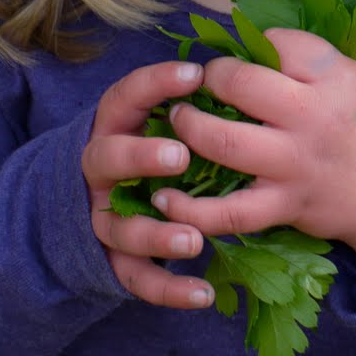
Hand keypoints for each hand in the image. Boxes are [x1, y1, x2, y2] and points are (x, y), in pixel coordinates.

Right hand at [82, 60, 214, 307]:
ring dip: (155, 234)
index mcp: (117, 126)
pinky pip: (137, 278)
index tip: (194, 76)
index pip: (125, 97)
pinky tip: (203, 294)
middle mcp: (103, 169)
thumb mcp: (172, 116)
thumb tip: (252, 61)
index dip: (154, 84)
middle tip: (180, 156)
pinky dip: (168, 288)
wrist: (111, 200)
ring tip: (194, 238)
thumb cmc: (162, 145)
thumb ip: (197, 98)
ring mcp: (105, 217)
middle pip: (105, 159)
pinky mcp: (119, 259)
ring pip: (119, 228)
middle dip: (139, 156)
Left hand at [153, 29, 355, 279]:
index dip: (249, 44)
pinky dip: (191, 209)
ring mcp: (296, 164)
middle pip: (242, 86)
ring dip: (189, 129)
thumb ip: (310, 59)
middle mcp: (315, 118)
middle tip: (200, 86)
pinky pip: (230, 212)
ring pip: (225, 143)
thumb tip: (250, 38)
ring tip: (179, 121)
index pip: (277, 42)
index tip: (243, 57)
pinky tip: (166, 198)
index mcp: (336, 77)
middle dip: (209, 79)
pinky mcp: (286, 205)